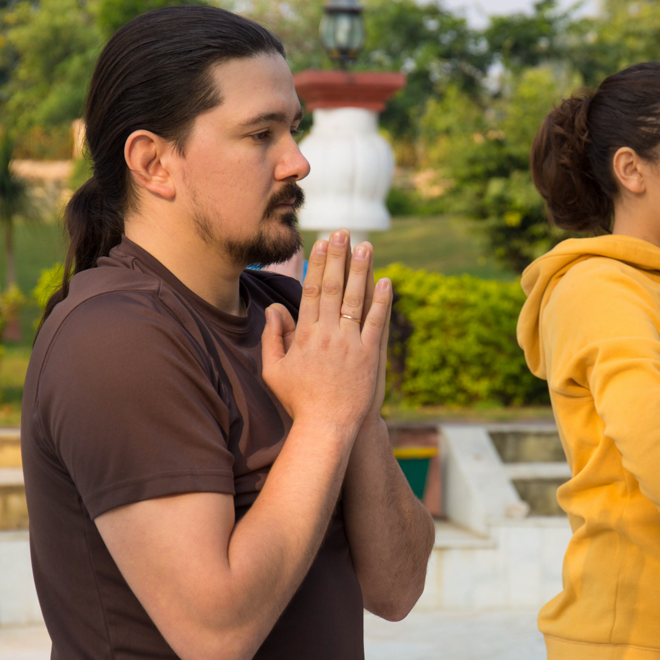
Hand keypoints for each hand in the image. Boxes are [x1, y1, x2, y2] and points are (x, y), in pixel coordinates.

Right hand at [261, 229, 391, 430]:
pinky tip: (386, 280)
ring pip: (357, 299)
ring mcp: (351, 343)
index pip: (311, 290)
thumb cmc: (299, 401)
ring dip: (362, 270)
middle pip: (334, 287)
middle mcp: (328, 334)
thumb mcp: (274, 370)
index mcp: (305, 335)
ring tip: (366, 245)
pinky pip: (377, 322)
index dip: (317, 264)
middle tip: (343, 232)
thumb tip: (274, 308)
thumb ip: (272, 337)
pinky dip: (382, 300)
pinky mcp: (371, 355)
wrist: (327, 427)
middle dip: (338, 257)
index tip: (320, 243)